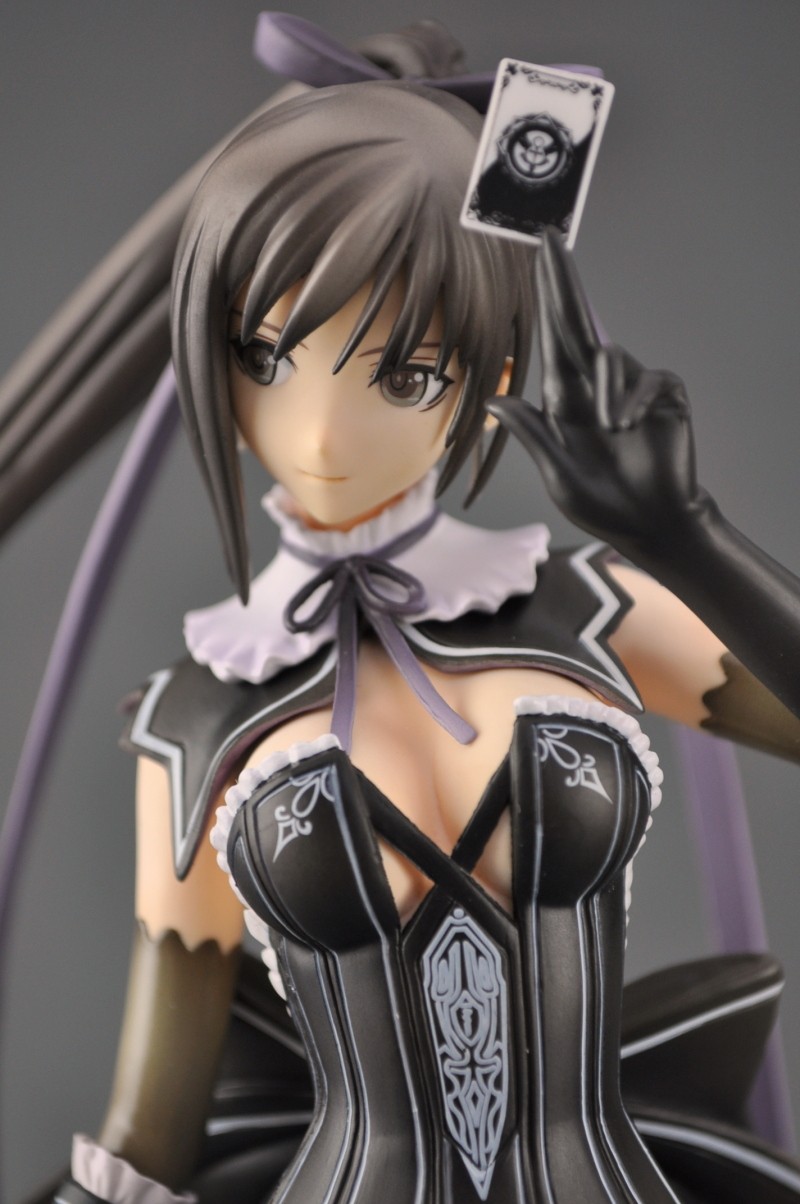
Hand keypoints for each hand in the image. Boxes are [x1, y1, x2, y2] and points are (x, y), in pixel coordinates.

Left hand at [488, 229, 704, 560]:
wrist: (651, 525)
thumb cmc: (603, 504)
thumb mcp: (557, 473)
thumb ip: (532, 433)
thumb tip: (494, 397)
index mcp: (564, 398)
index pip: (551, 335)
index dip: (546, 295)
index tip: (539, 255)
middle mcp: (594, 383)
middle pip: (576, 319)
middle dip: (562, 281)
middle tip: (549, 239)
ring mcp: (630, 386)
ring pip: (608, 357)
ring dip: (605, 393)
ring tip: (610, 432)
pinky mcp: (662, 394)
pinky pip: (645, 379)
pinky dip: (632, 401)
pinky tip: (628, 427)